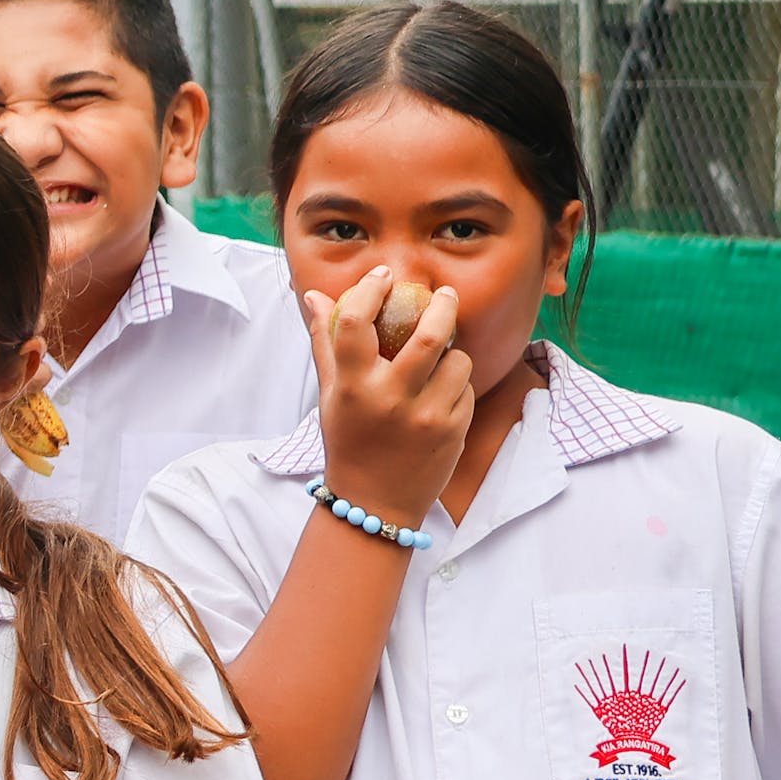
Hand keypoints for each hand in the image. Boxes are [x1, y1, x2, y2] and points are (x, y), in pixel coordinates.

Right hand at [300, 265, 474, 519]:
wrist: (374, 503)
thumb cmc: (349, 441)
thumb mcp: (330, 395)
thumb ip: (325, 343)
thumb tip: (314, 296)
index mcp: (352, 387)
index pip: (356, 322)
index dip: (370, 289)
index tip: (383, 276)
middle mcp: (389, 400)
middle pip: (427, 336)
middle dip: (441, 306)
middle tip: (443, 295)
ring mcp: (425, 418)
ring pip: (456, 361)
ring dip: (452, 353)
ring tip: (440, 359)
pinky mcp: (453, 432)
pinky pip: (466, 390)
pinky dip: (457, 385)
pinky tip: (440, 396)